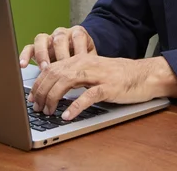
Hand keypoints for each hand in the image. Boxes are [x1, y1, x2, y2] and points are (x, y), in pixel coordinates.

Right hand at [19, 25, 95, 68]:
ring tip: (44, 68)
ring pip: (42, 39)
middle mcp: (62, 34)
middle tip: (61, 69)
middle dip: (60, 54)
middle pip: (59, 38)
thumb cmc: (84, 58)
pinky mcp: (37, 46)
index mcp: (78, 34)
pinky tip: (23, 65)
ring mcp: (48, 39)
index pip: (78, 37)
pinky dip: (25, 55)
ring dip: (43, 54)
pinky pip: (29, 47)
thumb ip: (90, 65)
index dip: (79, 50)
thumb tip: (93, 81)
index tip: (80, 63)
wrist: (77, 51)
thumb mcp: (91, 59)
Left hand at [27, 56, 176, 119]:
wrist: (144, 74)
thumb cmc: (119, 75)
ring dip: (53, 98)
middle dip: (41, 92)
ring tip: (47, 111)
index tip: (31, 97)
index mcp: (81, 59)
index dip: (38, 83)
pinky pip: (88, 96)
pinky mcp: (108, 87)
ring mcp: (97, 74)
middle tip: (36, 107)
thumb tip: (54, 85)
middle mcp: (86, 63)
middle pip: (55, 74)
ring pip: (66, 82)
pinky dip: (75, 106)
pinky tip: (67, 116)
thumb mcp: (93, 71)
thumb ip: (76, 74)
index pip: (52, 68)